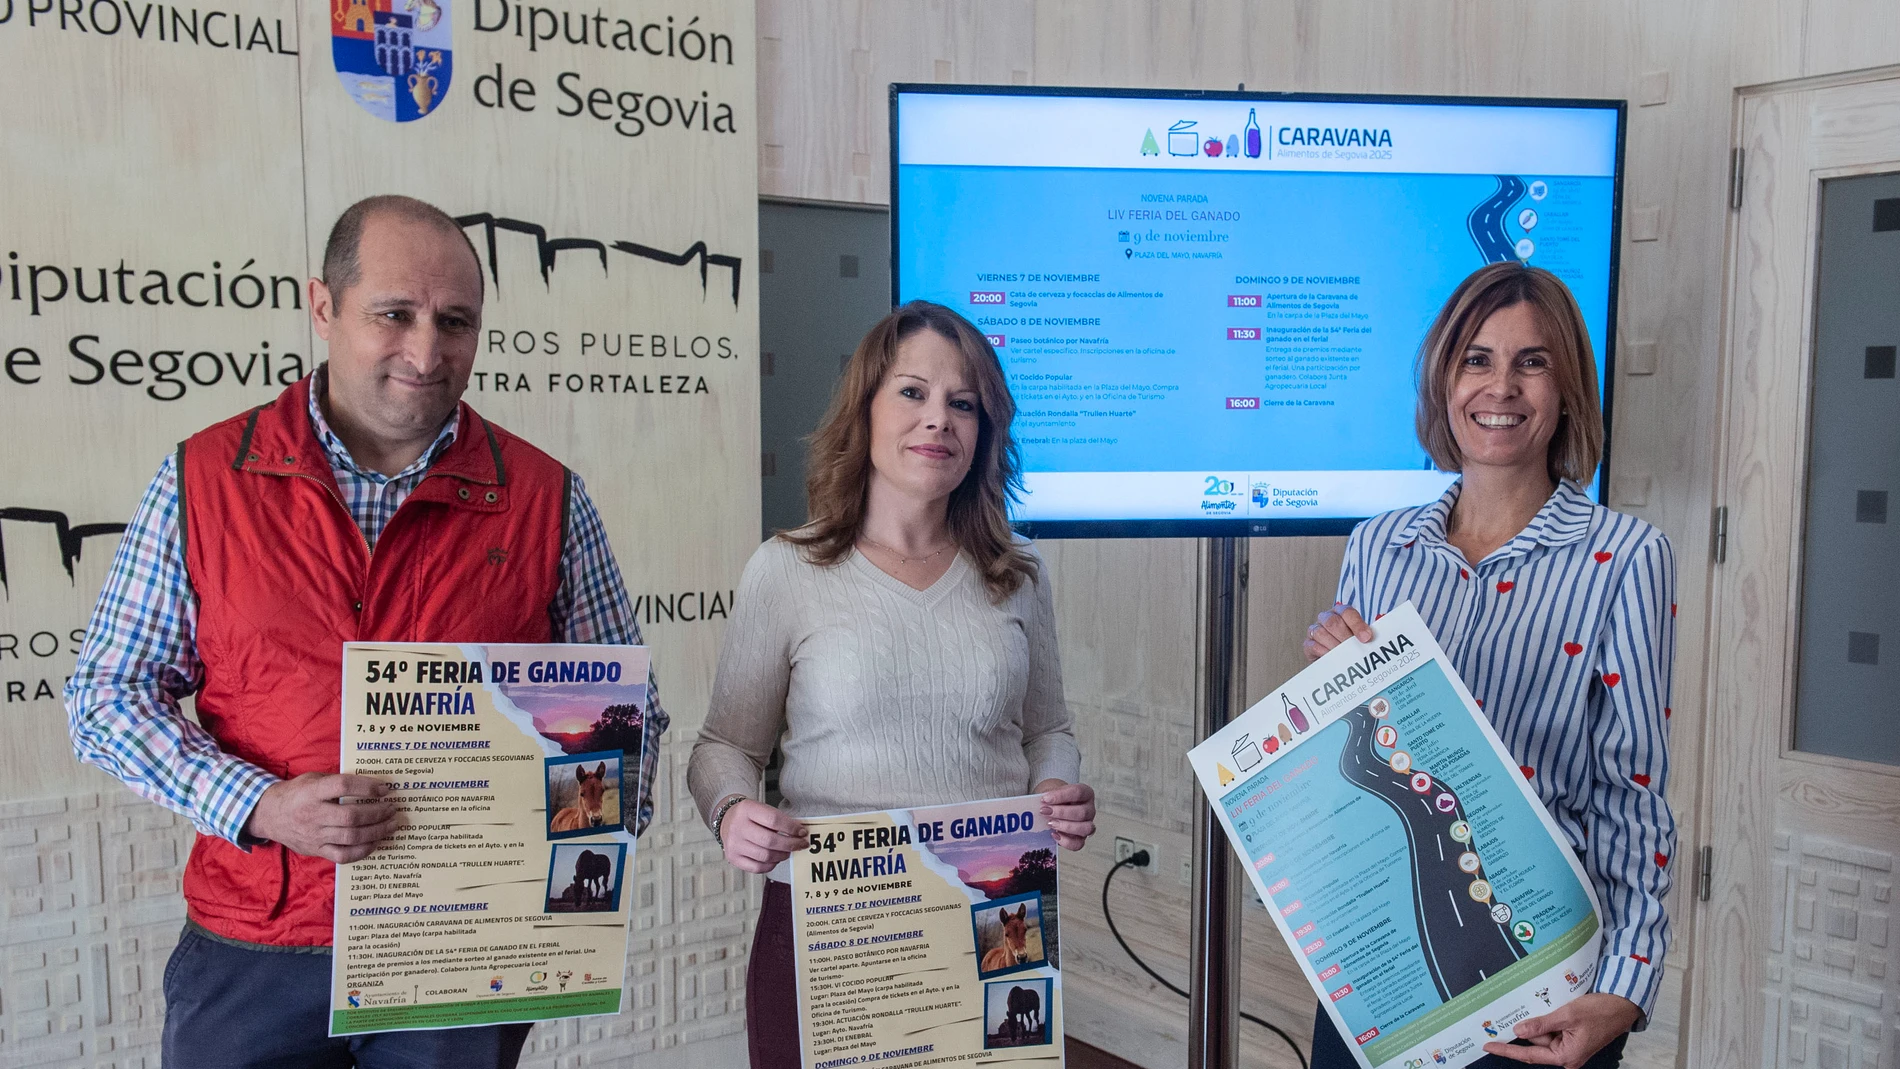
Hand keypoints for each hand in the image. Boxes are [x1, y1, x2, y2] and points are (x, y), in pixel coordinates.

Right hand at [244, 773, 397, 863]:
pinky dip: (363, 851)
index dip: (367, 787)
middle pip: (351, 817)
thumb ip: (337, 781)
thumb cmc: (297, 793)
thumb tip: (373, 785)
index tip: (385, 789)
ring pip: (350, 837)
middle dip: (377, 813)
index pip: (343, 787)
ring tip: (391, 825)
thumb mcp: (313, 779)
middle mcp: (312, 815)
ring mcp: (314, 835)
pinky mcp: (316, 850)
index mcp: (312, 792)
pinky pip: (343, 856)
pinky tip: (375, 842)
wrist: (270, 815)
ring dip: (376, 831)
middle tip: (392, 809)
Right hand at [719, 799, 806, 873]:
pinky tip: (775, 858)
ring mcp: (734, 844)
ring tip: (788, 851)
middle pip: (770, 841)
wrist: (727, 820)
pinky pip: (757, 867)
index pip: (773, 820)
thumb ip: (778, 819)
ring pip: (765, 856)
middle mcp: (738, 827)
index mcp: (747, 809)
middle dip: (791, 844)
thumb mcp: (761, 809)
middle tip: (801, 844)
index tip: (802, 832)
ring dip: (782, 855)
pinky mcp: (733, 858)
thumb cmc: (749, 815)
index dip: (791, 827)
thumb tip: (799, 833)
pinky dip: (771, 865)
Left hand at [1033, 780, 1095, 850]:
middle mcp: (1090, 809)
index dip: (1061, 796)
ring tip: (1050, 823)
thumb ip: (1048, 796)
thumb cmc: (1056, 798)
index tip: (1045, 798)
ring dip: (1066, 826)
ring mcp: (1088, 825)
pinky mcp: (1081, 838)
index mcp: (1086, 793)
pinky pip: (1078, 844)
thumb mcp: (1053, 792)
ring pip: (1085, 828)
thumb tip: (1038, 804)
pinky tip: (1054, 835)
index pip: (1078, 792)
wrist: (1056, 805)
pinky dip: (1066, 841)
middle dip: (1061, 812)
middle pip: (1082, 812)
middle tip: (1045, 811)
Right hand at [1302, 603, 1374, 661]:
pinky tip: (1333, 658)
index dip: (1357, 624)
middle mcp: (1326, 618)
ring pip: (1321, 633)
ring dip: (1334, 646)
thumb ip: (1370, 632)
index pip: (1347, 612)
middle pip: (1332, 622)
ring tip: (1345, 656)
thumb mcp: (1364, 637)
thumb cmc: (1353, 646)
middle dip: (1345, 637)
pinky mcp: (1308, 645)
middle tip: (1355, 649)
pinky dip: (1324, 652)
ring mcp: (1315, 630)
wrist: (1340, 662)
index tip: (1367, 637)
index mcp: (1341, 612)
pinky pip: (1312, 646)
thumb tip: (1383, 631)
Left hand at [1483, 993, 1641, 1066]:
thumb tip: (1519, 1031)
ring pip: (1544, 1034)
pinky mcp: (1574, 1036)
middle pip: (1537, 1042)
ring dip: (1540, 1020)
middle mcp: (1567, 1055)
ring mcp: (1571, 1046)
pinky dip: (1548, 1019)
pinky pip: (1554, 1029)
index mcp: (1566, 1056)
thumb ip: (1541, 1024)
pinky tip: (1546, 1007)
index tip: (1488, 1045)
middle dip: (1527, 1027)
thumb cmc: (1600, 1011)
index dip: (1507, 1050)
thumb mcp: (1567, 1015)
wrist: (1623, 1004)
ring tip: (1545, 1005)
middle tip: (1510, 1014)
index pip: (1529, 1055)